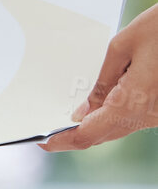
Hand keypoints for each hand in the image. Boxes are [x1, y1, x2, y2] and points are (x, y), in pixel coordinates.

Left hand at [41, 5, 157, 151]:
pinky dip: (113, 116)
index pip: (90, 133)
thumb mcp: (122, 46)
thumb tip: (84, 111)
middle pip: (104, 134)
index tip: (42, 141)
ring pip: (120, 128)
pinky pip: (134, 118)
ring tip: (65, 118)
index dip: (63, 140)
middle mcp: (149, 115)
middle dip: (75, 134)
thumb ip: (102, 82)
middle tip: (48, 131)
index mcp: (133, 101)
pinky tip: (98, 106)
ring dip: (95, 125)